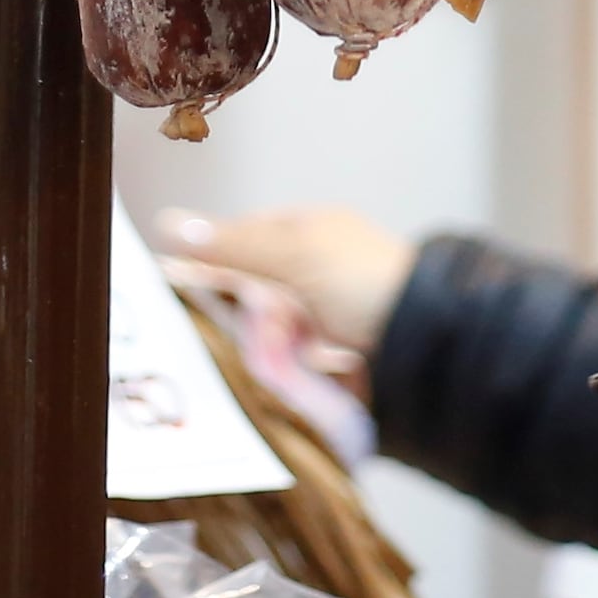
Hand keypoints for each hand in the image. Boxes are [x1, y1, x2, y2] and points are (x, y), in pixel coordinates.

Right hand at [159, 204, 413, 353]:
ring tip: (282, 357)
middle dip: (250, 316)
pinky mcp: (341, 353)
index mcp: (311, 231)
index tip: (184, 284)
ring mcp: (332, 311)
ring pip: (274, 330)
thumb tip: (168, 223)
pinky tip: (292, 374)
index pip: (245, 240)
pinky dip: (291, 367)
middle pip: (256, 291)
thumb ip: (232, 245)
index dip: (215, 262)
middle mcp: (320, 267)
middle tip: (260, 332)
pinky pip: (297, 359)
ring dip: (270, 346)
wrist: (429, 340)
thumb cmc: (366, 282)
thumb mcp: (293, 254)